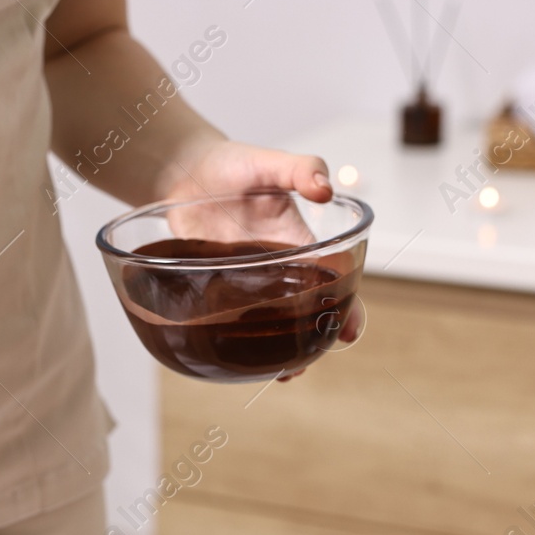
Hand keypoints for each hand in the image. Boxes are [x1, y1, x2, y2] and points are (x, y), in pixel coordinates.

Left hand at [158, 138, 365, 372]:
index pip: (333, 279)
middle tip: (315, 357)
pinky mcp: (216, 287)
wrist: (184, 172)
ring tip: (286, 371)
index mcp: (299, 242)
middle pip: (306, 310)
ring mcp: (247, 282)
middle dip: (317, 337)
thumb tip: (324, 187)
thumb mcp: (271, 162)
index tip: (349, 328)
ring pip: (271, 323)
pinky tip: (242, 363)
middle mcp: (277, 269)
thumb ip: (301, 168)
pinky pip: (232, 319)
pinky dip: (239, 341)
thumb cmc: (234, 165)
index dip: (346, 304)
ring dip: (282, 348)